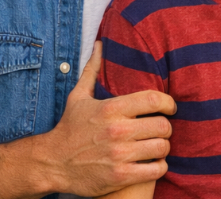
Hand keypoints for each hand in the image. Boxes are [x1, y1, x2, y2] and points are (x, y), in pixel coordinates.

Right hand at [38, 41, 176, 194]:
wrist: (51, 163)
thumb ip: (92, 70)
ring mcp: (119, 155)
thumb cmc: (69, 128)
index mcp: (111, 108)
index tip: (170, 108)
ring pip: (162, 148)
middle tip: (160, 130)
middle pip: (163, 126)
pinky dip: (159, 167)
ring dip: (163, 148)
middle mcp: (117, 130)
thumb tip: (99, 44)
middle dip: (166, 128)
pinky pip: (155, 170)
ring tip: (156, 146)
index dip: (169, 103)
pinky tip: (152, 164)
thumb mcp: (78, 97)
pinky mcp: (120, 176)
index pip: (155, 100)